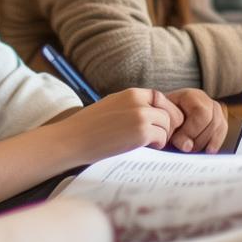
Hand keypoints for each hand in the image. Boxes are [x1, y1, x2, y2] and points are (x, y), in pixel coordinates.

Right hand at [62, 89, 184, 164]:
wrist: (73, 138)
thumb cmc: (89, 126)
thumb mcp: (112, 105)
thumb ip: (131, 105)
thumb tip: (151, 112)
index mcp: (130, 93)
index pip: (160, 97)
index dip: (164, 111)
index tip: (160, 123)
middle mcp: (138, 101)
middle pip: (168, 111)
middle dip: (167, 125)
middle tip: (160, 136)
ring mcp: (141, 116)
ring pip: (167, 125)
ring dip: (162, 136)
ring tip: (149, 143)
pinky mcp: (141, 133)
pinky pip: (162, 138)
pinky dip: (158, 145)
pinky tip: (146, 147)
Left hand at [163, 88, 227, 153]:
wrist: (162, 117)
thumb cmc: (161, 119)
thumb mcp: (162, 121)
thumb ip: (172, 130)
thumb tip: (187, 146)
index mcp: (189, 95)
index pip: (201, 113)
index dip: (191, 131)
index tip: (177, 141)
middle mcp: (204, 99)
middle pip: (213, 120)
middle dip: (199, 139)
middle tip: (185, 148)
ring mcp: (213, 108)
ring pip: (220, 126)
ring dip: (206, 142)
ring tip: (192, 150)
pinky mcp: (218, 118)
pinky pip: (223, 130)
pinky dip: (216, 142)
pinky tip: (208, 151)